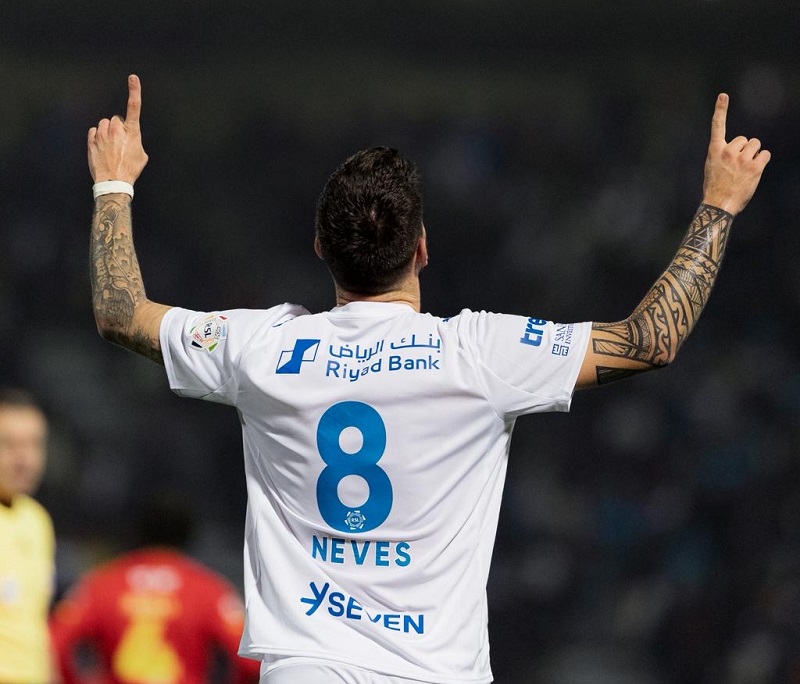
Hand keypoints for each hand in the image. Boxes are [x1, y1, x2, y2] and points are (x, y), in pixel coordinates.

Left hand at [87, 74, 148, 183]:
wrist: (114, 182)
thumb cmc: (129, 170)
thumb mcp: (142, 156)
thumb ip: (136, 142)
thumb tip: (132, 140)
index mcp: (132, 132)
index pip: (134, 107)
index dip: (134, 91)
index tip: (133, 79)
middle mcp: (116, 130)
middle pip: (116, 119)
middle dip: (118, 128)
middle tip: (120, 143)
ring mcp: (103, 134)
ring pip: (104, 124)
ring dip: (107, 132)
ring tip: (110, 146)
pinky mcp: (92, 140)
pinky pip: (94, 131)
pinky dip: (97, 137)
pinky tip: (102, 148)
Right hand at [702, 93, 769, 214]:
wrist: (719, 204)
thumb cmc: (715, 188)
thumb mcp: (711, 167)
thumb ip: (722, 154)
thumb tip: (739, 149)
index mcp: (715, 151)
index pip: (717, 126)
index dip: (720, 110)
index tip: (723, 95)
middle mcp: (728, 151)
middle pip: (745, 139)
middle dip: (745, 149)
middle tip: (738, 166)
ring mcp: (741, 159)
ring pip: (756, 145)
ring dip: (754, 155)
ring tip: (746, 169)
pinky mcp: (754, 167)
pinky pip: (765, 154)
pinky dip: (762, 161)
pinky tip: (754, 171)